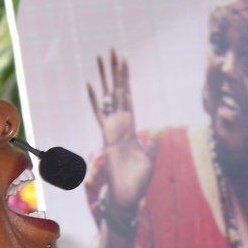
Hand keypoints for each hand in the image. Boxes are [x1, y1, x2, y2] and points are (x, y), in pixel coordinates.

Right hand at [87, 49, 153, 214]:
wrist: (127, 197)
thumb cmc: (139, 182)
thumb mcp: (150, 160)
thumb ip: (152, 144)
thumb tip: (157, 130)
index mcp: (131, 127)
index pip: (128, 97)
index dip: (126, 79)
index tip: (124, 59)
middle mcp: (120, 124)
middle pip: (117, 91)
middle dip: (115, 71)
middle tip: (112, 50)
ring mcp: (113, 129)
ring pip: (108, 97)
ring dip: (104, 78)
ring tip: (101, 58)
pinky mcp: (108, 137)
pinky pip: (100, 114)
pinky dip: (95, 99)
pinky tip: (90, 84)